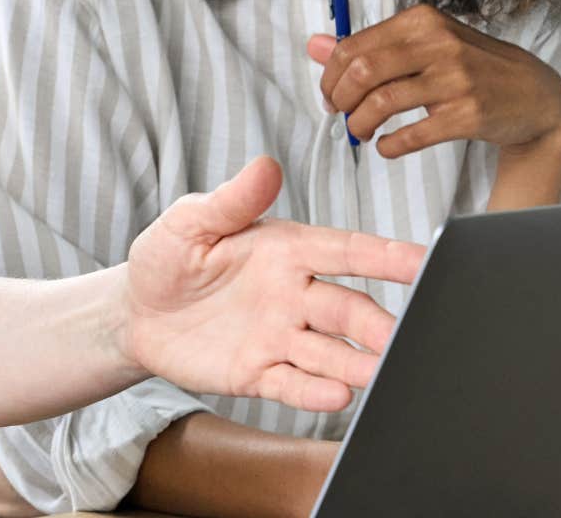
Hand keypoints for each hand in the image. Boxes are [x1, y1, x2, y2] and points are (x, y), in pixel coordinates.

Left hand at [124, 157, 425, 411]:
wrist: (135, 312)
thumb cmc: (167, 257)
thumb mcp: (189, 222)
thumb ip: (229, 201)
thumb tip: (266, 165)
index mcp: (286, 250)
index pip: (345, 251)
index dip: (385, 256)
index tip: (425, 261)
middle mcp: (294, 295)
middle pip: (349, 310)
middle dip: (378, 324)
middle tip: (401, 337)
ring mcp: (280, 337)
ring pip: (331, 352)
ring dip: (359, 363)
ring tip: (381, 372)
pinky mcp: (259, 373)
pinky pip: (293, 384)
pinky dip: (315, 392)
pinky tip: (336, 394)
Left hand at [308, 3, 560, 162]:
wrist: (535, 94)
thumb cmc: (470, 66)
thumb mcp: (423, 45)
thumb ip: (369, 45)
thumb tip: (313, 45)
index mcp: (422, 21)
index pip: (352, 47)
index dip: (330, 76)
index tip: (331, 95)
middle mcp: (439, 44)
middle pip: (362, 72)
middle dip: (340, 99)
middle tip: (341, 115)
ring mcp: (456, 79)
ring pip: (381, 102)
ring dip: (360, 124)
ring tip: (362, 132)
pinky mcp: (468, 114)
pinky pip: (411, 135)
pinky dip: (389, 145)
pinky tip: (386, 146)